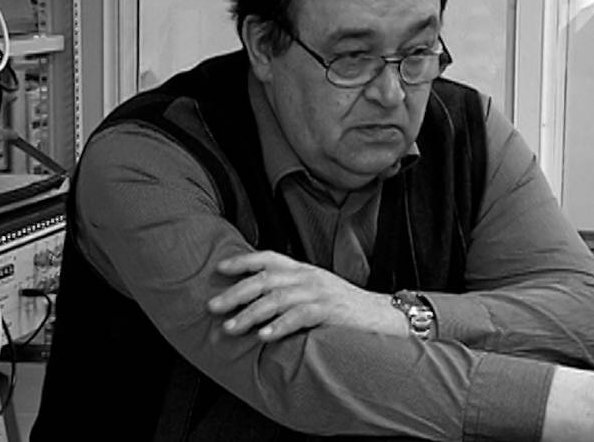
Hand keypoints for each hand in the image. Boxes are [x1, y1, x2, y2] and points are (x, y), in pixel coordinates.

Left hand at [207, 250, 407, 340]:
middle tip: (213, 306)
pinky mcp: (330, 311)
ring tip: (231, 327)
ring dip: (250, 313)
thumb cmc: (345, 309)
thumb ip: (292, 291)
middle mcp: (309, 277)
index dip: (243, 261)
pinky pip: (300, 316)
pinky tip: (264, 335)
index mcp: (304, 270)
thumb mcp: (317, 291)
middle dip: (236, 292)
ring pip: (278, 298)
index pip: (270, 258)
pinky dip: (280, 325)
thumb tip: (258, 300)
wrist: (381, 316)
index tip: (220, 268)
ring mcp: (320, 293)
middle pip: (266, 279)